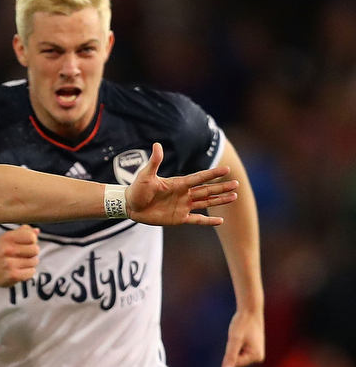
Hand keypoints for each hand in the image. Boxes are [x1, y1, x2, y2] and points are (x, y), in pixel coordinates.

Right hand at [0, 225, 39, 286]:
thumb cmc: (2, 251)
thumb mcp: (9, 238)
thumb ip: (23, 232)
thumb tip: (37, 231)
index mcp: (7, 238)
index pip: (31, 236)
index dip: (32, 240)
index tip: (26, 243)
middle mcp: (7, 250)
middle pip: (35, 249)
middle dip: (32, 252)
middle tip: (23, 255)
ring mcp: (10, 263)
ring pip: (34, 261)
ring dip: (30, 263)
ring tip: (20, 262)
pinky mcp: (13, 275)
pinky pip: (31, 272)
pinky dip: (28, 272)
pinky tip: (20, 270)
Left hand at [124, 143, 238, 225]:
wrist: (130, 205)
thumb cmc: (137, 189)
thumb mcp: (145, 175)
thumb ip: (154, 162)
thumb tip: (157, 145)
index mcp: (178, 183)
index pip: (199, 178)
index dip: (212, 174)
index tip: (226, 169)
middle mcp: (184, 194)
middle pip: (207, 190)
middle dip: (221, 187)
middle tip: (236, 183)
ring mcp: (183, 206)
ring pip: (206, 203)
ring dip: (219, 200)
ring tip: (234, 196)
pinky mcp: (179, 218)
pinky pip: (197, 219)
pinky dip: (208, 221)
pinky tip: (220, 221)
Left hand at [222, 308, 264, 366]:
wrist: (249, 310)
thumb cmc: (242, 323)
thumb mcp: (234, 340)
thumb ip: (230, 356)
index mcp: (256, 357)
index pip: (234, 363)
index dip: (230, 350)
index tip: (238, 338)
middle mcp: (258, 358)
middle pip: (235, 360)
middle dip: (232, 349)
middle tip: (238, 336)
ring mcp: (256, 354)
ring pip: (235, 355)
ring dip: (233, 346)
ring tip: (240, 335)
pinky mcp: (252, 349)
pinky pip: (237, 351)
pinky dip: (235, 343)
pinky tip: (241, 335)